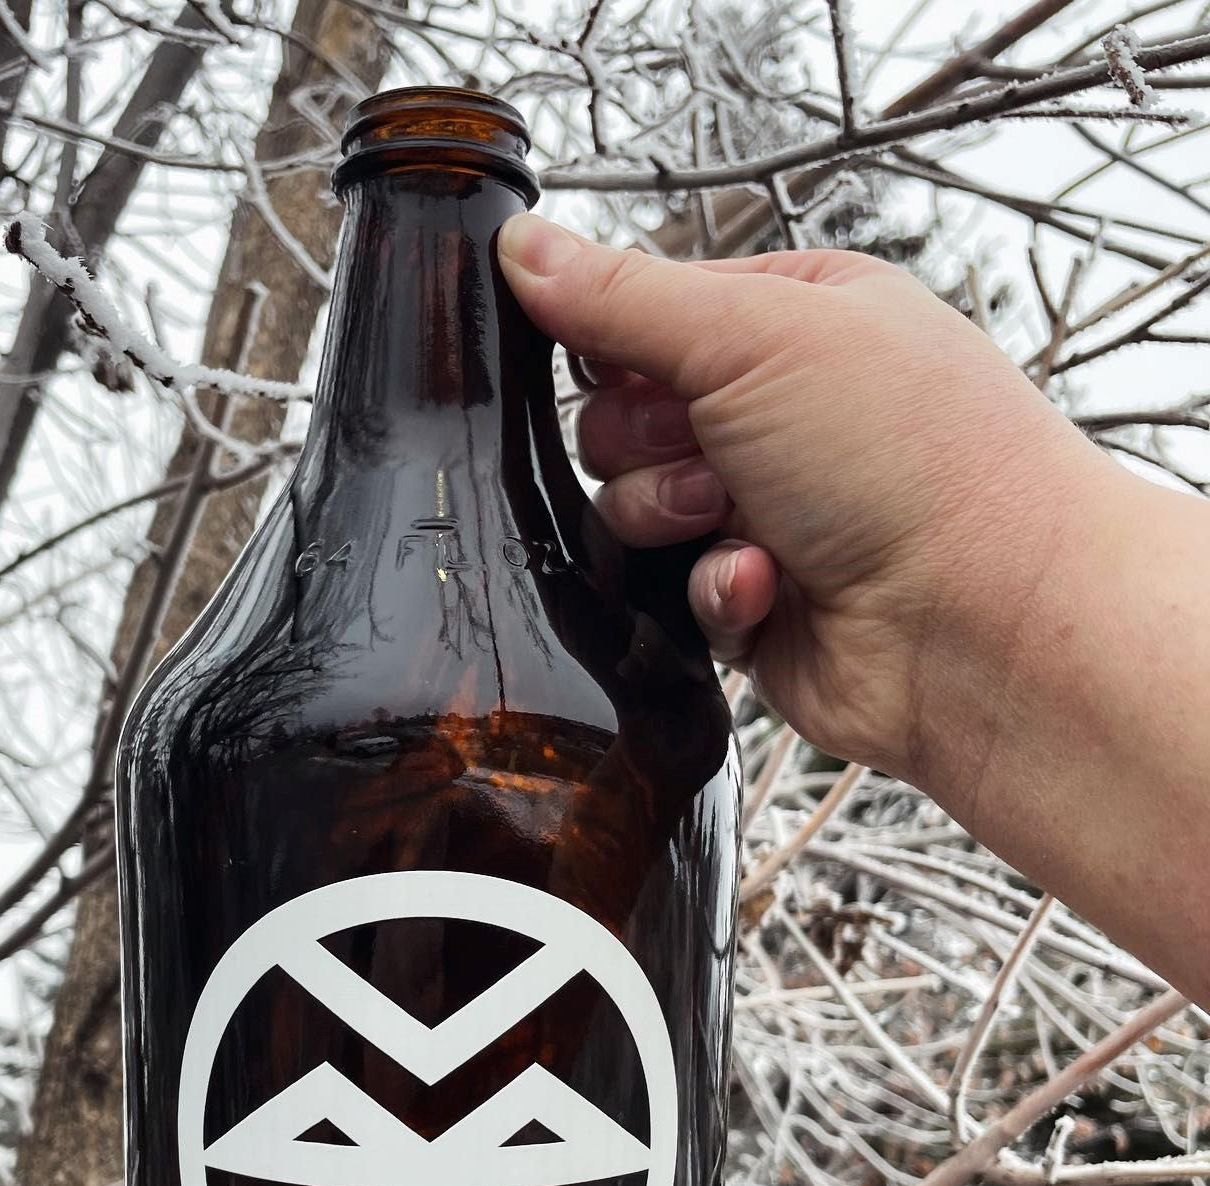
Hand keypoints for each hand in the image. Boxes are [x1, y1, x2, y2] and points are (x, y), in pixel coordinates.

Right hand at [497, 214, 1126, 787]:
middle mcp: (782, 414)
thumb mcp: (753, 336)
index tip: (634, 371)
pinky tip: (770, 586)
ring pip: (633, 512)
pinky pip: (676, 592)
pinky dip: (715, 590)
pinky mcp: (757, 603)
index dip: (619, 348)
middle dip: (648, 445)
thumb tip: (523, 246)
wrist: (980, 622)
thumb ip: (623, 297)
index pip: (647, 314)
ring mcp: (769, 511)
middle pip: (623, 420)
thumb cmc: (914, 459)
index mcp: (795, 320)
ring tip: (743, 522)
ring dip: (674, 517)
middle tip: (711, 454)